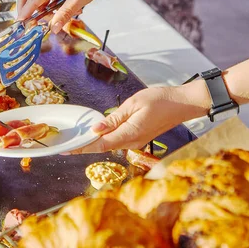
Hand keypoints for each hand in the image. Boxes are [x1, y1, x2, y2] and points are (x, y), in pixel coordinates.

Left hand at [64, 81, 210, 153]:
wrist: (182, 104)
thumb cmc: (160, 100)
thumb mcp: (134, 104)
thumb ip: (114, 118)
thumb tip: (96, 129)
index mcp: (129, 134)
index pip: (100, 144)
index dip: (82, 147)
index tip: (67, 148)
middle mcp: (131, 142)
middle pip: (102, 147)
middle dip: (84, 146)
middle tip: (66, 143)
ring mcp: (135, 142)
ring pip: (109, 144)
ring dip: (93, 142)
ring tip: (75, 138)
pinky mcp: (138, 138)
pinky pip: (117, 141)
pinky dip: (104, 138)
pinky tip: (95, 133)